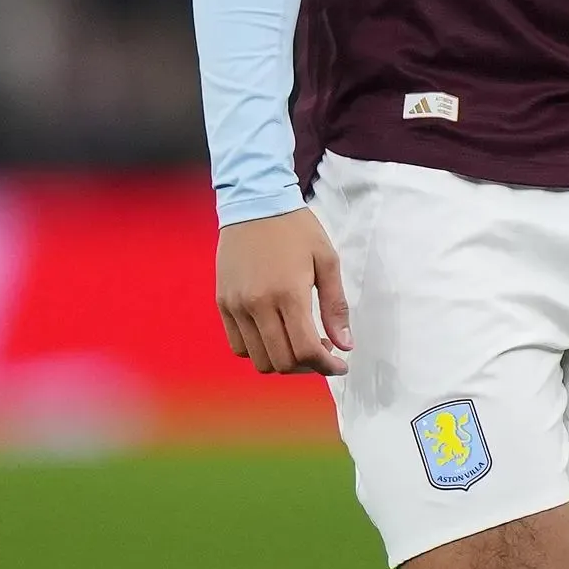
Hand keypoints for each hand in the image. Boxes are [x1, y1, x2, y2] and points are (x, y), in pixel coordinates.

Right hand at [216, 208, 351, 376]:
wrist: (255, 202)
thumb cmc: (296, 228)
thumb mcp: (326, 259)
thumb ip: (335, 306)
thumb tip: (345, 346)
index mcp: (288, 293)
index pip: (306, 350)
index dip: (326, 366)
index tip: (340, 365)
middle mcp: (258, 304)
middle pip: (282, 362)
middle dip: (308, 366)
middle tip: (322, 351)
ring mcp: (236, 306)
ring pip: (258, 360)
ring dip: (282, 361)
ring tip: (298, 343)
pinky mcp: (223, 303)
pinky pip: (238, 345)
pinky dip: (259, 350)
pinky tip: (275, 334)